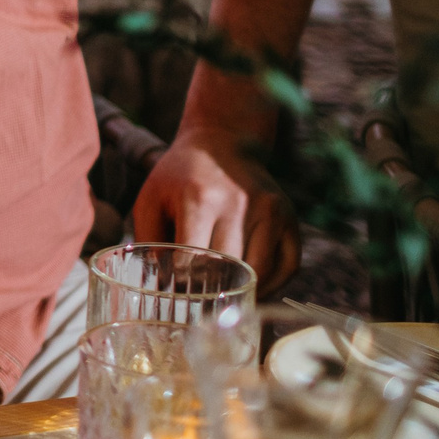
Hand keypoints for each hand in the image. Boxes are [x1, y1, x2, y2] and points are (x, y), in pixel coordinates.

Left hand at [129, 126, 298, 289]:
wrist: (221, 143)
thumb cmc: (180, 177)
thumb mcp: (150, 199)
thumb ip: (148, 240)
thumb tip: (159, 281)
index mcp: (199, 199)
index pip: (192, 257)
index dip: (182, 277)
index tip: (176, 280)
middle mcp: (238, 204)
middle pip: (228, 267)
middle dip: (211, 287)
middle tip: (199, 293)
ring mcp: (269, 211)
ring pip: (260, 272)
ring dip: (243, 290)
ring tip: (226, 295)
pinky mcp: (289, 218)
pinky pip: (289, 267)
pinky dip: (273, 285)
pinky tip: (252, 287)